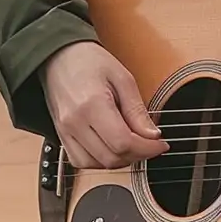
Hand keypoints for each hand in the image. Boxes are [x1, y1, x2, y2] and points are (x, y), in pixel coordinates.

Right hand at [42, 40, 168, 170]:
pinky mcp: (61, 137)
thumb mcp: (122, 77)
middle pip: (111, 157)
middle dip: (137, 155)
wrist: (60, 57)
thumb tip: (152, 135)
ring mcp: (64, 133)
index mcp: (92, 105)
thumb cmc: (90, 61)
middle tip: (151, 144)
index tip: (161, 144)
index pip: (122, 142)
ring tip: (134, 145)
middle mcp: (74, 124)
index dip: (146, 148)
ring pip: (96, 165)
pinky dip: (100, 161)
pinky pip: (81, 161)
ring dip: (120, 161)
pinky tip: (113, 148)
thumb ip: (137, 109)